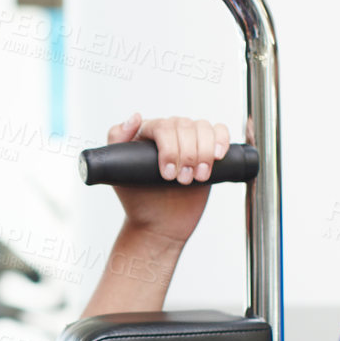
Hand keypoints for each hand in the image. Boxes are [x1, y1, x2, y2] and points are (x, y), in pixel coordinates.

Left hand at [105, 112, 231, 244]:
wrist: (159, 222)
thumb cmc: (138, 199)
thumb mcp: (119, 172)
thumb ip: (117, 140)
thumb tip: (134, 117)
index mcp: (147, 132)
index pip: (162, 127)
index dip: (168, 149)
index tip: (167, 174)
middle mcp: (169, 132)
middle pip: (184, 126)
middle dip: (186, 155)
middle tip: (182, 180)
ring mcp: (189, 140)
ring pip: (203, 128)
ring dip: (204, 153)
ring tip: (198, 177)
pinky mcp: (208, 149)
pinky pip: (219, 132)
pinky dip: (221, 140)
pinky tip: (217, 156)